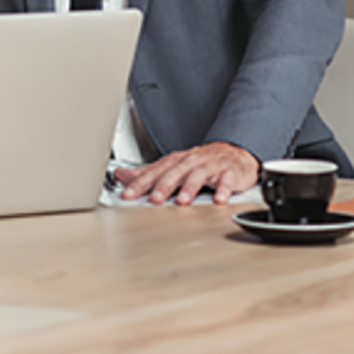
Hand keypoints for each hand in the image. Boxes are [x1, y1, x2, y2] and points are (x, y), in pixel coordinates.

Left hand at [113, 143, 259, 204]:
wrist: (233, 153)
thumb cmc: (200, 163)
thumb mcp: (172, 167)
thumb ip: (147, 174)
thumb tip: (120, 175)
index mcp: (175, 161)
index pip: (154, 171)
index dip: (140, 183)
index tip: (128, 194)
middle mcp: (191, 161)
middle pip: (175, 172)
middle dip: (163, 185)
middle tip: (154, 199)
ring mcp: (211, 165)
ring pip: (198, 174)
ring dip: (190, 187)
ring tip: (182, 201)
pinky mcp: (230, 172)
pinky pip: (226, 179)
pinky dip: (223, 189)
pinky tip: (218, 199)